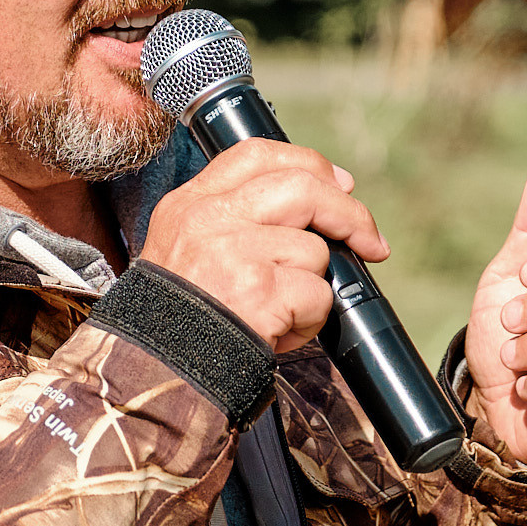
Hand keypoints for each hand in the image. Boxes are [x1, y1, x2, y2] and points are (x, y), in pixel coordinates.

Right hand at [138, 140, 387, 353]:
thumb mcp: (185, 250)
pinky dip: (309, 321)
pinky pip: (318, 295)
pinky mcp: (259, 290)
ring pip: (315, 250)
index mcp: (190, 204)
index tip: (341, 186)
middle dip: (349, 214)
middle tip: (370, 242)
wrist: (155, 371)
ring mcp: (234, 252)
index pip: (257, 154)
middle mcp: (209, 219)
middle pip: (302, 186)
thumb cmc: (178, 319)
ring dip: (312, 288)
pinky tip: (277, 333)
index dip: (309, 164)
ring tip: (280, 313)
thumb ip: (235, 219)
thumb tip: (320, 199)